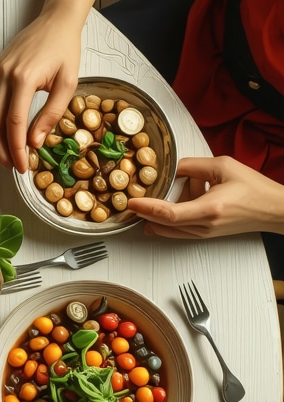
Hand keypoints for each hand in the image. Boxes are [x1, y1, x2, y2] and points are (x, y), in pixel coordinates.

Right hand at [0, 12, 82, 171]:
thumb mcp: (68, 83)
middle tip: (12, 164)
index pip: (13, 123)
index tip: (23, 165)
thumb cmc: (64, 48)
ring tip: (3, 150)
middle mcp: (2, 76)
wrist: (54, 22)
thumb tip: (35, 142)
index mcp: (23, 78)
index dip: (16, 149)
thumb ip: (51, 114)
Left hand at [130, 156, 283, 237]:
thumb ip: (193, 166)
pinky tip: (166, 210)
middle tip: (132, 204)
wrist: (272, 209)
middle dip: (145, 214)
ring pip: (169, 230)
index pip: (168, 213)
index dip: (147, 208)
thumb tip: (172, 168)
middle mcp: (204, 226)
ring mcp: (204, 234)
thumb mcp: (223, 166)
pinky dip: (169, 221)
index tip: (131, 203)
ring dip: (156, 218)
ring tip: (148, 205)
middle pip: (163, 225)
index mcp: (209, 208)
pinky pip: (179, 231)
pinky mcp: (205, 235)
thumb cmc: (253, 188)